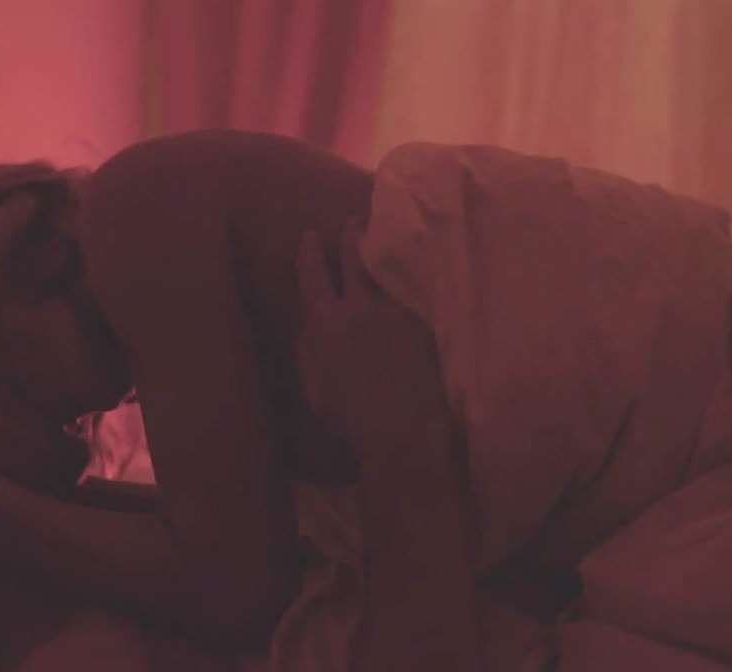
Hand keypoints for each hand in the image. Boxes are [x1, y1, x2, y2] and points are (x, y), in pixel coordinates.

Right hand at [295, 225, 449, 451]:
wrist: (402, 429)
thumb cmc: (350, 417)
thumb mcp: (314, 387)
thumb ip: (308, 351)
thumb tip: (308, 325)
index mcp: (326, 323)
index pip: (313, 276)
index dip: (310, 254)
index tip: (310, 236)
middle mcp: (360, 309)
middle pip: (354, 262)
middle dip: (350, 238)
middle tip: (352, 222)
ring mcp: (395, 313)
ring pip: (386, 272)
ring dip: (381, 252)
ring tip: (383, 236)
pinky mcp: (422, 323)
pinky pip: (411, 292)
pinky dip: (407, 279)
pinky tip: (412, 271)